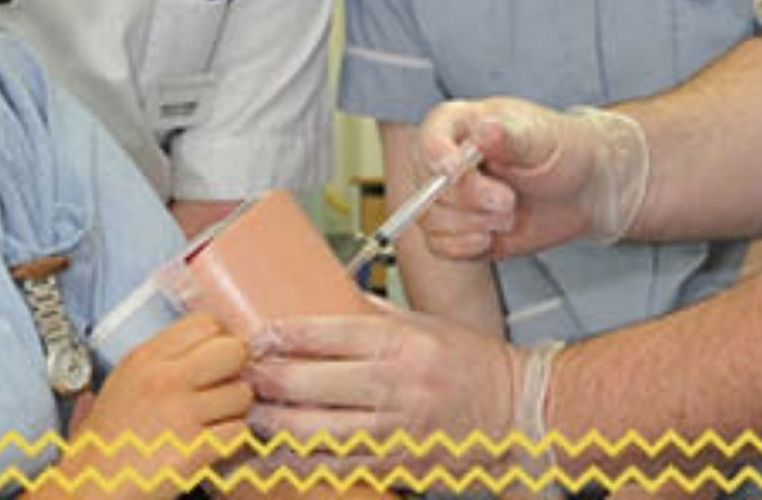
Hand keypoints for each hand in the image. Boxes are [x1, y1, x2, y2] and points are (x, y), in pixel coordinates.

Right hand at [62, 312, 253, 496]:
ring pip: (242, 393)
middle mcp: (164, 379)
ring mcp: (181, 413)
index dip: (220, 340)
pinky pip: (239, 432)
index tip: (216, 358)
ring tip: (212, 423)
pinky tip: (210, 445)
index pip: (207, 323)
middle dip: (235, 370)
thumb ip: (156, 361)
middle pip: (234, 350)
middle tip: (222, 388)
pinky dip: (230, 441)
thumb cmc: (102, 443)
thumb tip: (201, 347)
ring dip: (234, 410)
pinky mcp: (195, 449)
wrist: (89, 489)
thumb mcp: (119, 383)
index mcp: (145, 358)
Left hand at [244, 299, 519, 443]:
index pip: (328, 332)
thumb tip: (320, 296)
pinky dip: (302, 461)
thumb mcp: (422, 324)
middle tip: (243, 374)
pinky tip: (278, 454)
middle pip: (312, 383)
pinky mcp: (396, 463)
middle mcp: (398, 385)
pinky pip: (337, 465)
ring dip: (275, 423)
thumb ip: (371, 314)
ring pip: (317, 430)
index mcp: (403, 342)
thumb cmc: (472, 363)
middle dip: (267, 380)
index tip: (257, 335)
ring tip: (251, 414)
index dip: (283, 336)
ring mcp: (397, 429)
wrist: (518, 410)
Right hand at [416, 98, 649, 260]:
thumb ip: (511, 136)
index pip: (431, 135)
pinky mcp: (457, 228)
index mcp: (463, 124)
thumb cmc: (564, 152)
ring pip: (431, 219)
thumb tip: (485, 131)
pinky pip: (440, 245)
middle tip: (508, 200)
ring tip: (510, 213)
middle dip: (470, 200)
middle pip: (428, 185)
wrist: (584, 191)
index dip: (436, 154)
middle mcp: (448, 159)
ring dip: (474, 224)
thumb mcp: (544, 137)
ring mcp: (450, 196)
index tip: (454, 170)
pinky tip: (493, 235)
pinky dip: (467, 246)